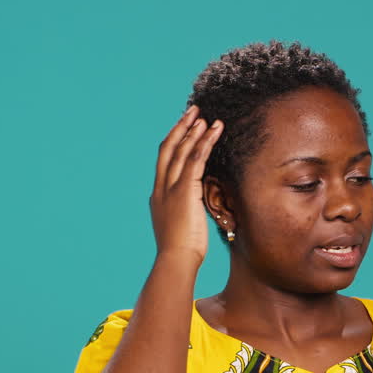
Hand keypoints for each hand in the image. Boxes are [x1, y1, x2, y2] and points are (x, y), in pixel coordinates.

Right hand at [149, 105, 223, 263]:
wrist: (176, 261)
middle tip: (192, 112)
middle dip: (180, 128)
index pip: (164, 162)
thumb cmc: (181, 253)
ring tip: (206, 117)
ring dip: (194, 131)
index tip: (183, 129)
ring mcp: (170, 188)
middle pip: (168, 149)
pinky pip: (195, 158)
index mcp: (158, 196)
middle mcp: (161, 188)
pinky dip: (205, 141)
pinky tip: (214, 130)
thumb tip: (191, 211)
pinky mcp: (184, 190)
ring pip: (181, 150)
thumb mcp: (179, 227)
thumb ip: (182, 213)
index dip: (173, 142)